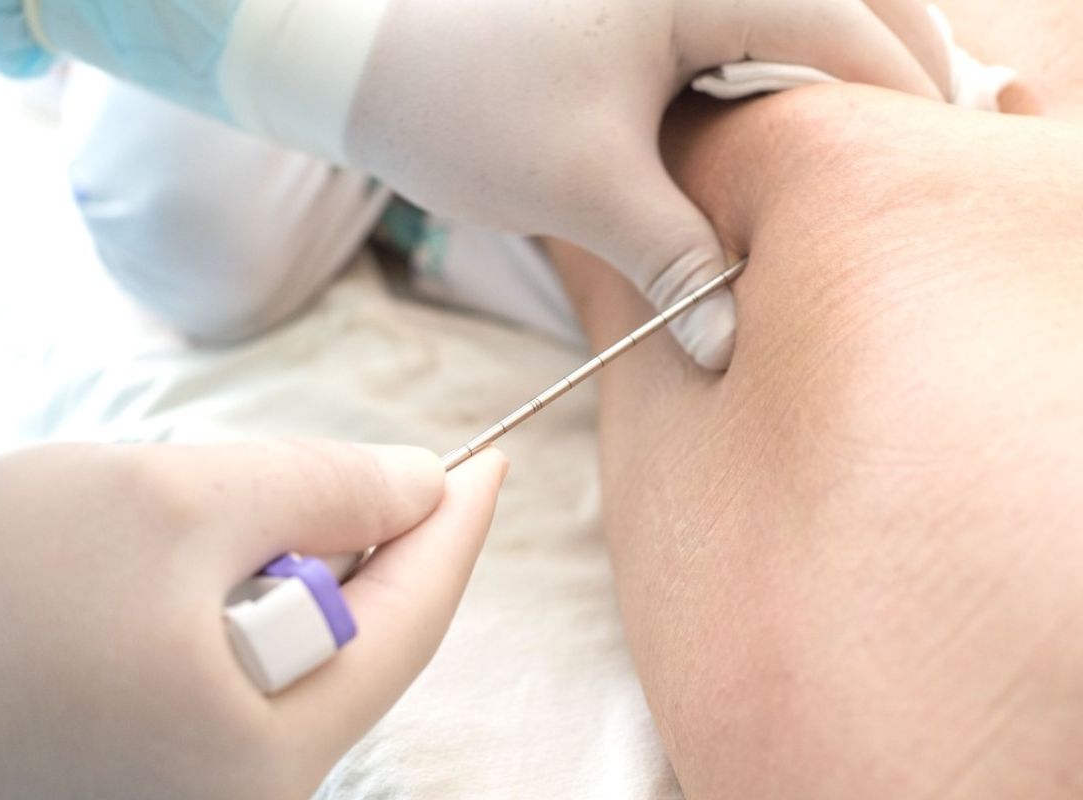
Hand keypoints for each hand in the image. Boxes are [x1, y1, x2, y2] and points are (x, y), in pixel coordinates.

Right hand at [0, 440, 506, 798]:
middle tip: (286, 481)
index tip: (487, 463)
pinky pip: (232, 666)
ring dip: (264, 566)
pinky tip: (154, 571)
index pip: (410, 624)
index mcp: (268, 753)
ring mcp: (195, 787)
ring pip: (287, 648)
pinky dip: (222, 599)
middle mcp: (245, 796)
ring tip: (175, 531)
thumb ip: (321, 486)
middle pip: (352, 640)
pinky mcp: (151, 764)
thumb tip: (419, 488)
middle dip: (339, 543)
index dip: (453, 531)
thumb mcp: (176, 501)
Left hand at [343, 0, 951, 368]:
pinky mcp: (648, 6)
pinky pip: (748, 30)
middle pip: (855, 7)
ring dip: (841, 78)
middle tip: (919, 169)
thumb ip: (675, 262)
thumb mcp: (584, 188)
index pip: (855, 36)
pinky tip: (785, 138)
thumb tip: (731, 343)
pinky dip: (780, 77)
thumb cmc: (463, 102)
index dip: (904, 114)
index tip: (933, 187)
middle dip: (897, 80)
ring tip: (864, 163)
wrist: (359, 54)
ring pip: (803, 16)